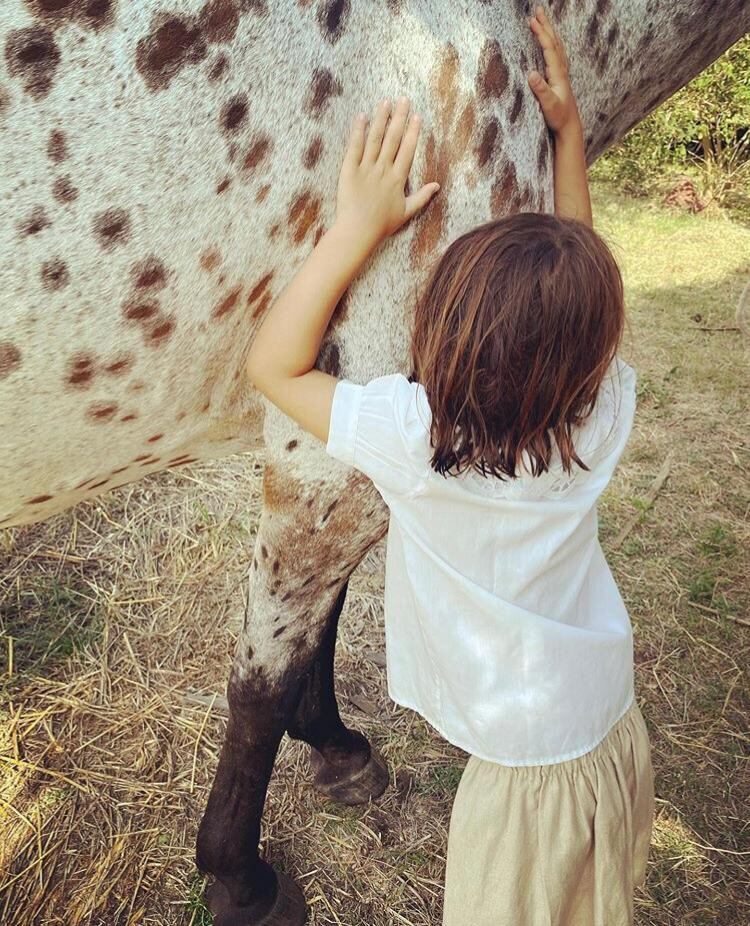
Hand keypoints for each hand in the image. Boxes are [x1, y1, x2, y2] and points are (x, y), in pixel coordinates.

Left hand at [334, 97, 439, 248]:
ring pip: (375, 138)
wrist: (358, 231)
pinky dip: (358, 131)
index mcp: (398, 178)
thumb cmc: (382, 224)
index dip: (413, 132)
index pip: (407, 150)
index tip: (417, 116)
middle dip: (400, 117)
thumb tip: (437, 186)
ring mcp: (366, 168)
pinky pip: (354, 147)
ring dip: (381, 119)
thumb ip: (422, 197)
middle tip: (404, 99)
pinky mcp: (349, 170)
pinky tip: (361, 116)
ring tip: (385, 102)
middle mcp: (383, 169)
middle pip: (393, 138)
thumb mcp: (406, 212)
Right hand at [528, 6, 580, 136]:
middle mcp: (561, 70)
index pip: (549, 48)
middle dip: (546, 25)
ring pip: (556, 46)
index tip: (532, 21)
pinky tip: (550, 41)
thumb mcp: (548, 105)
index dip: (541, 34)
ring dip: (549, 31)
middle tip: (537, 10)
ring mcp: (562, 73)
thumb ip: (541, 90)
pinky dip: (552, 42)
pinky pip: (556, 53)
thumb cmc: (558, 117)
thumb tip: (531, 74)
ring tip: (542, 20)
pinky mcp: (559, 78)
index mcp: (558, 74)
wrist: (569, 126)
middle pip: (554, 42)